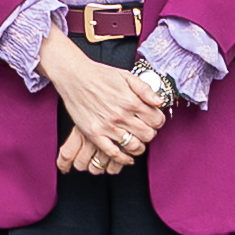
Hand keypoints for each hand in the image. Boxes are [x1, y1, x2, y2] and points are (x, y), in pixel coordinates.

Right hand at [40, 47, 160, 165]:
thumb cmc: (99, 75)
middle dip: (151, 134)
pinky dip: (123, 159)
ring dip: (139, 146)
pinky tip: (127, 158)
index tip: (154, 120)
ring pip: (133, 146)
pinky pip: (113, 152)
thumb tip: (159, 102)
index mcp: (131, 100)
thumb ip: (145, 89)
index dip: (158, 121)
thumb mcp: (126, 76)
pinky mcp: (94, 133)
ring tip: (137, 142)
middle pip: (147, 135)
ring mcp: (107, 126)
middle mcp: (121, 115)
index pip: (156, 120)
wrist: (74, 76)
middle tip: (146, 130)